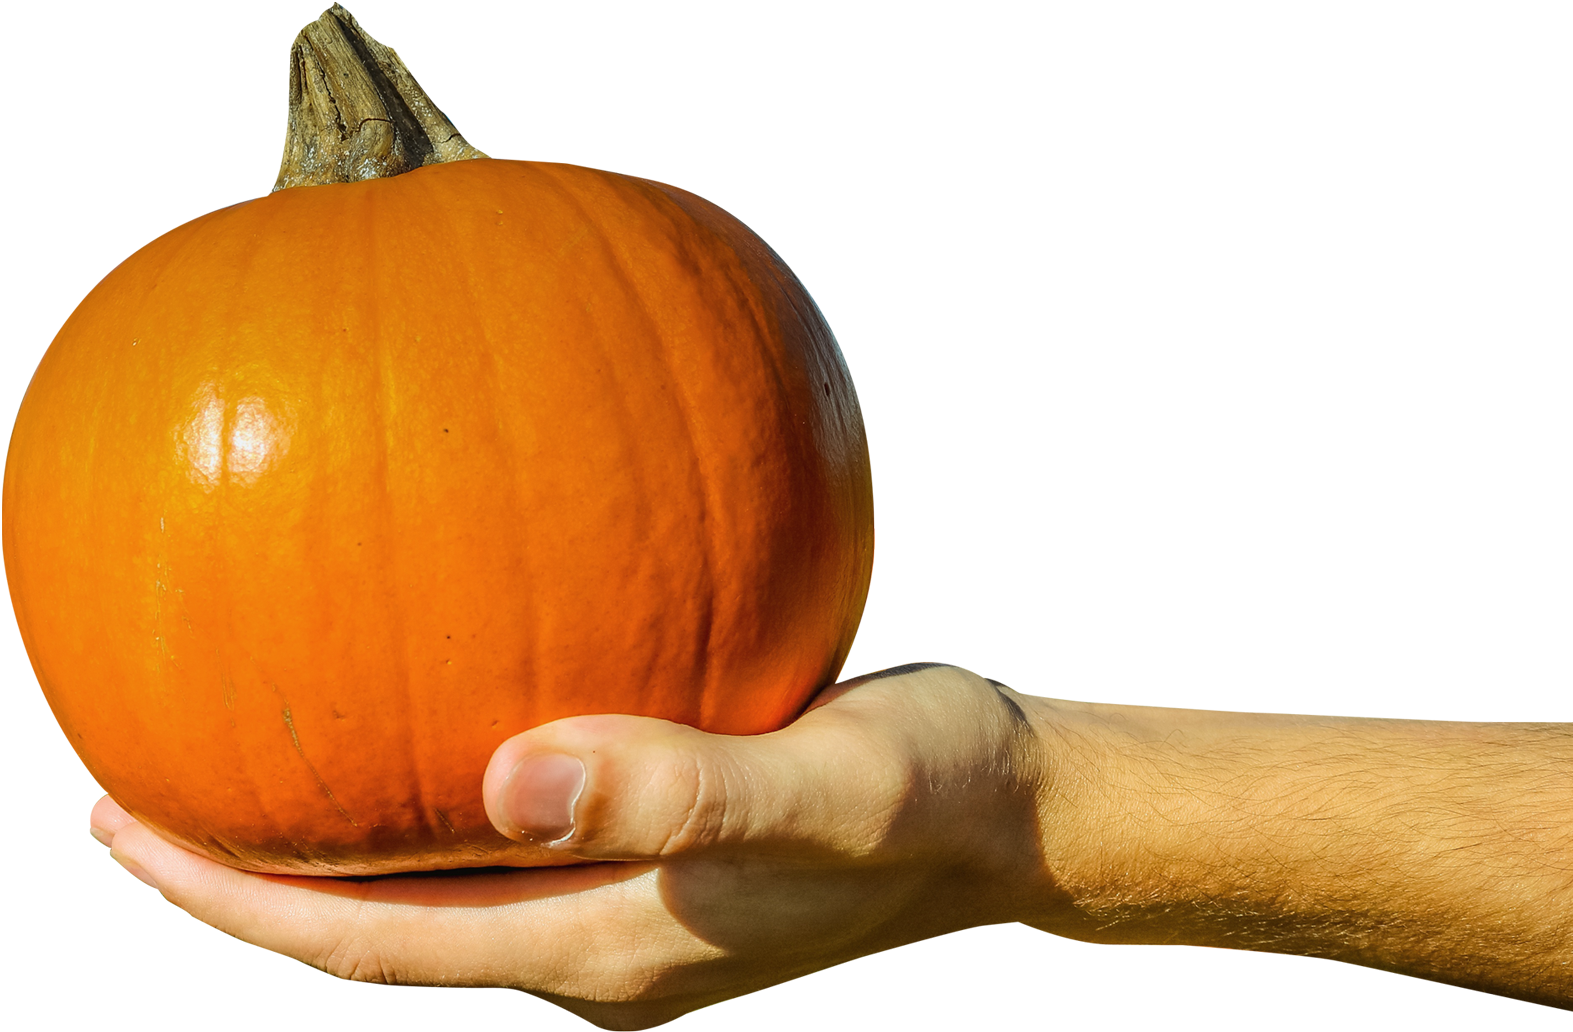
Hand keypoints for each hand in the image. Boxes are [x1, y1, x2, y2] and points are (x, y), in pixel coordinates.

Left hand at [90, 663, 1058, 1028]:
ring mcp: (632, 920)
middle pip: (385, 932)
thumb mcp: (826, 783)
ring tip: (257, 756)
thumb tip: (505, 783)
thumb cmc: (934, 792)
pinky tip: (436, 717)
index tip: (120, 821)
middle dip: (256, 879)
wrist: (1012, 819)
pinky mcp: (666, 870)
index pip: (377, 946)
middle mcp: (601, 953)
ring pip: (445, 893)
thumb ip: (680, 789)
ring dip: (342, 841)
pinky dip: (438, 799)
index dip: (236, 902)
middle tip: (142, 786)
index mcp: (612, 950)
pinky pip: (512, 846)